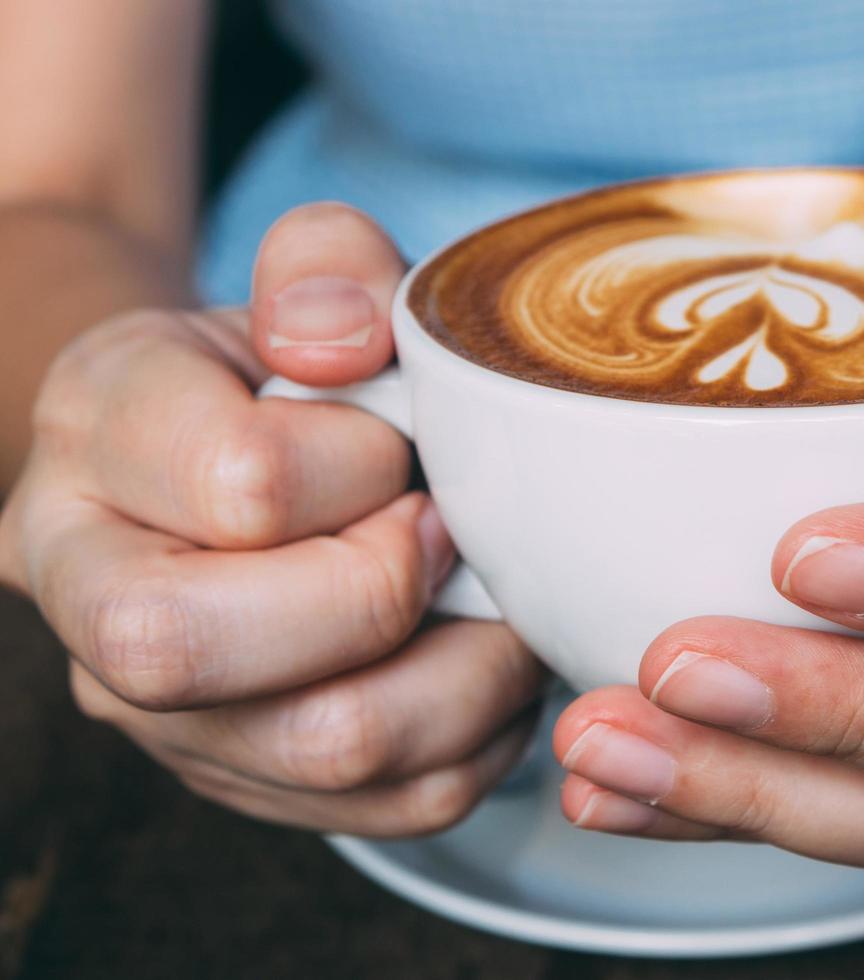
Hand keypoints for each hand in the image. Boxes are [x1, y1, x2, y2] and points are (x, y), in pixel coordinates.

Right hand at [0, 204, 544, 834]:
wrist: (254, 470)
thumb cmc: (291, 378)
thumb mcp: (305, 288)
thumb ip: (328, 266)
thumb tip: (346, 337)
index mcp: (93, 443)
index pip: (237, 483)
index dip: (361, 463)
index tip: (402, 446)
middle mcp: (90, 599)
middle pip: (201, 649)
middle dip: (380, 586)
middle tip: (444, 531)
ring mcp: (168, 717)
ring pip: (327, 744)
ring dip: (465, 664)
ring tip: (490, 592)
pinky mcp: (261, 787)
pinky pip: (407, 798)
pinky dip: (489, 727)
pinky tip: (485, 652)